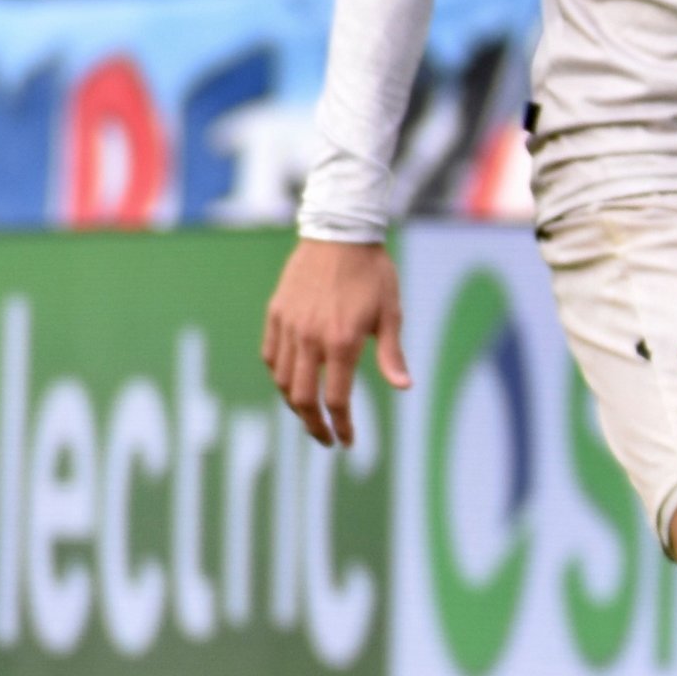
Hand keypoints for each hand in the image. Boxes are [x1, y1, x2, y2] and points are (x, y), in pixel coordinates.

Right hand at [264, 236, 405, 447]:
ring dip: (296, 404)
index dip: (342, 426)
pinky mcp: (275, 314)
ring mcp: (289, 326)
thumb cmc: (373, 274)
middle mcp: (310, 338)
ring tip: (311, 414)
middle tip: (325, 439)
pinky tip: (293, 382)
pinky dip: (281, 376)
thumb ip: (391, 354)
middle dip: (314, 426)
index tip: (347, 441)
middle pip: (302, 399)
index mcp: (342, 342)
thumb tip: (404, 388)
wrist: (339, 234)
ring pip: (283, 381)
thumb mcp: (391, 313)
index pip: (337, 399)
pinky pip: (271, 357)